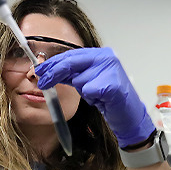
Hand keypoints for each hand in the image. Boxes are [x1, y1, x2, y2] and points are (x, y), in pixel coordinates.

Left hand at [35, 47, 155, 147]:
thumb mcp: (86, 82)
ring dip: (83, 91)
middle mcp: (106, 58)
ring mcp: (111, 70)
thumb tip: (48, 71)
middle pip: (71, 62)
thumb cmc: (109, 98)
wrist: (129, 115)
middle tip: (42, 81)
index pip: (71, 54)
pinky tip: (101, 100)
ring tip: (96, 95)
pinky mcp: (112, 84)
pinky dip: (91, 98)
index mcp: (101, 54)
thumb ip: (70, 74)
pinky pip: (88, 91)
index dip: (53, 63)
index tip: (40, 70)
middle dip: (54, 73)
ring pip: (79, 79)